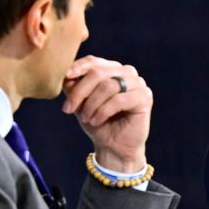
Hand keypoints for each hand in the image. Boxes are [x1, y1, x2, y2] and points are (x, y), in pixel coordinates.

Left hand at [62, 56, 151, 170]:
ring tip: (86, 118)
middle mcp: (127, 72)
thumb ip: (73, 85)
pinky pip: (119, 100)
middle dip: (80, 92)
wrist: (113, 146)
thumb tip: (63, 73)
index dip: (78, 67)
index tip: (65, 77)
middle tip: (69, 109)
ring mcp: (138, 84)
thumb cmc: (97, 122)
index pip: (93, 61)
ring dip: (92, 104)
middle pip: (98, 73)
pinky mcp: (144, 97)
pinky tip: (97, 120)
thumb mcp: (79, 102)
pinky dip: (103, 111)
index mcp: (112, 69)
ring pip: (108, 86)